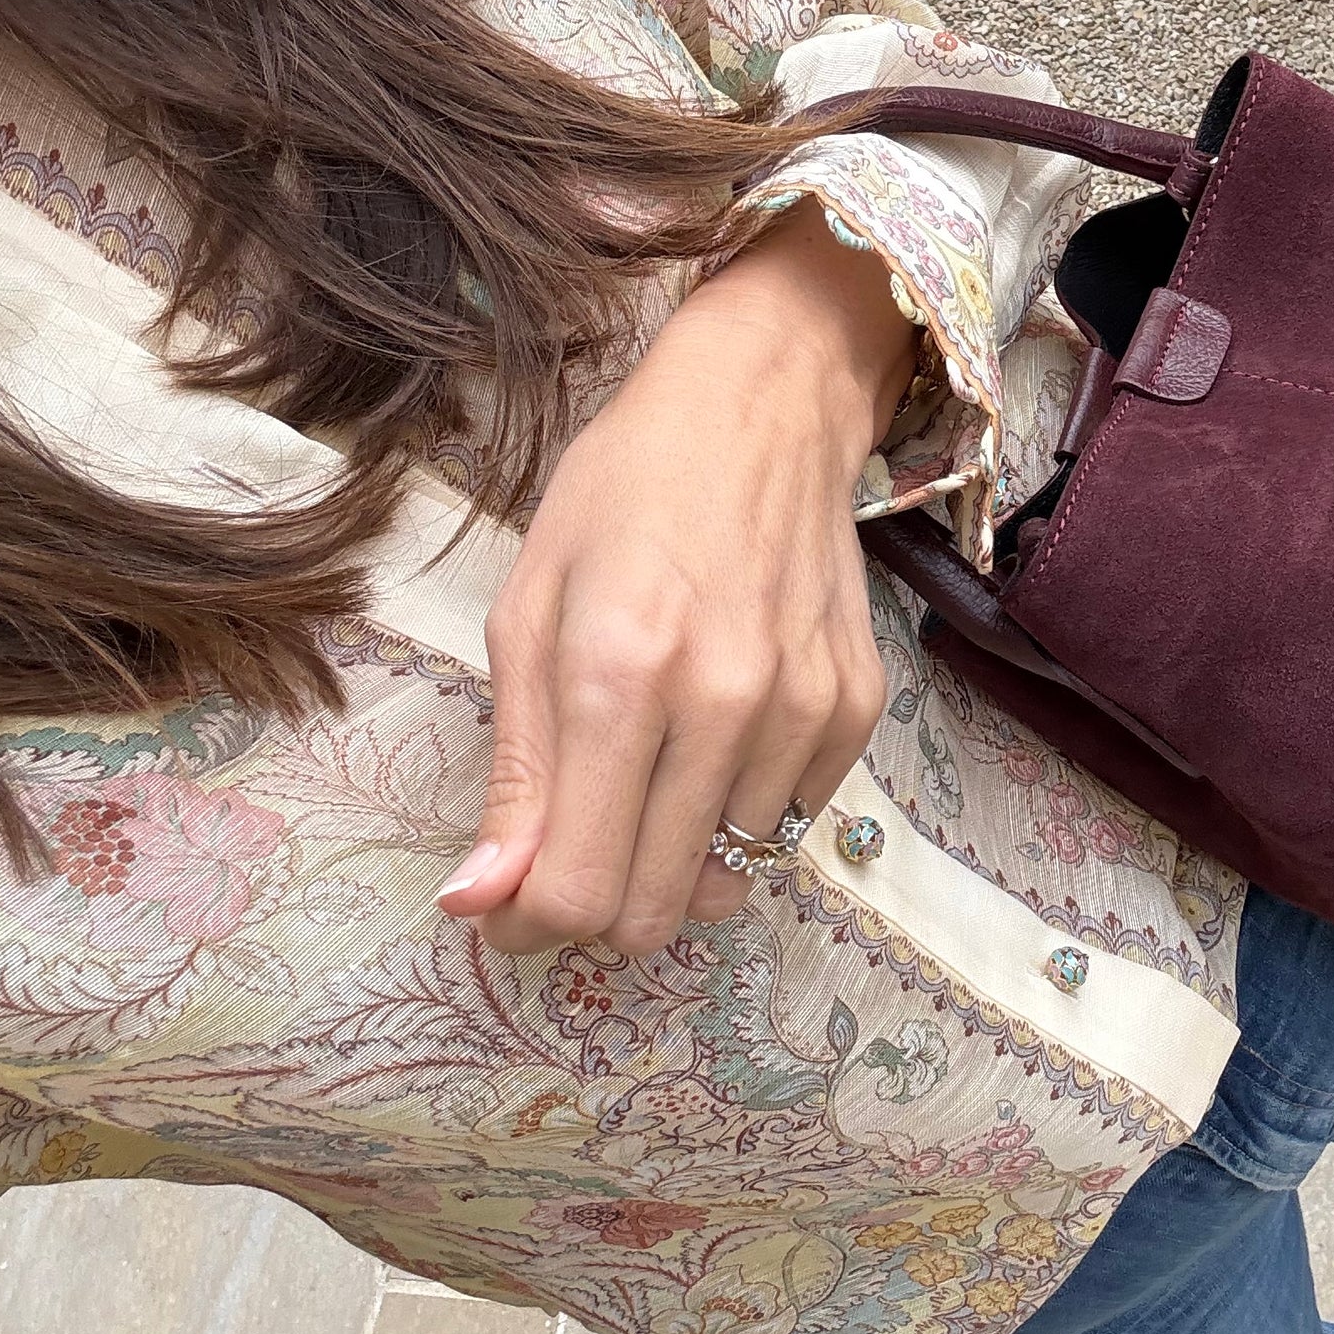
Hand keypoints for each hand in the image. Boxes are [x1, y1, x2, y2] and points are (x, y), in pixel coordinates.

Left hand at [436, 200, 917, 955]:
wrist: (761, 409)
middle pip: (654, 910)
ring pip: (726, 881)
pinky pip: (786, 829)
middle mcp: (723, 705)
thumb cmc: (622, 497)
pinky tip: (715, 733)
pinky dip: (737, 813)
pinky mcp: (855, 711)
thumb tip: (478, 903)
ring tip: (650, 765)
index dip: (532, 924)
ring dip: (672, 856)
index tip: (509, 905)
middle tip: (571, 846)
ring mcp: (803, 712)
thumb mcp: (528, 612)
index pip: (579, 888)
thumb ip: (515, 772)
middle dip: (596, 906)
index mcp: (617, 676)